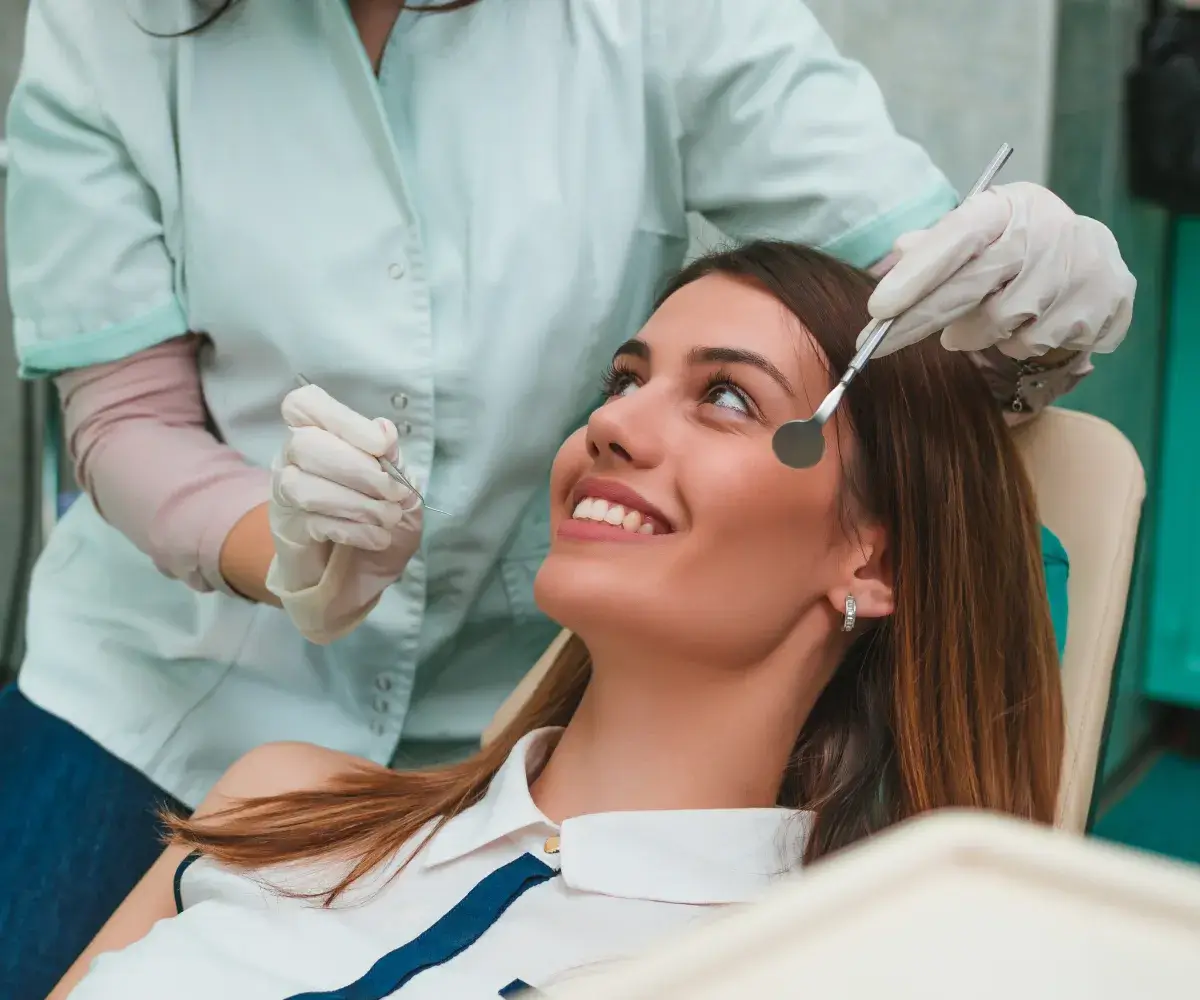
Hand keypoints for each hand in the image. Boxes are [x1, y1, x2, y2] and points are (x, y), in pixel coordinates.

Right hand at [266, 383, 422, 643]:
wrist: (358, 569)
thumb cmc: (375, 512)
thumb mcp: (395, 484)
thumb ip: (390, 457)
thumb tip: (384, 431)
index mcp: (316, 432)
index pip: (305, 405)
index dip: (342, 420)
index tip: (382, 445)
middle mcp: (291, 457)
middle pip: (305, 445)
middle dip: (358, 469)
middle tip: (394, 492)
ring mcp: (284, 494)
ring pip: (303, 487)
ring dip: (356, 503)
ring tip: (388, 517)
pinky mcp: (287, 531)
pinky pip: (312, 524)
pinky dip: (353, 530)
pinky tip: (377, 538)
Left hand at [863, 182, 1134, 360]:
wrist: (1093, 253)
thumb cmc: (1016, 243)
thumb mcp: (977, 231)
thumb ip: (936, 244)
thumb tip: (901, 249)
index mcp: (1006, 206)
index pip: (956, 236)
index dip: (916, 274)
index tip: (878, 308)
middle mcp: (1044, 230)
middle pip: (969, 288)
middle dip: (917, 321)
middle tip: (880, 344)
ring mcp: (1077, 267)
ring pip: (997, 324)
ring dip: (976, 333)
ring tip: (982, 320)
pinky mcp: (1099, 303)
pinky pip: (1031, 343)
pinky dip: (1014, 342)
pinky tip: (1024, 325)